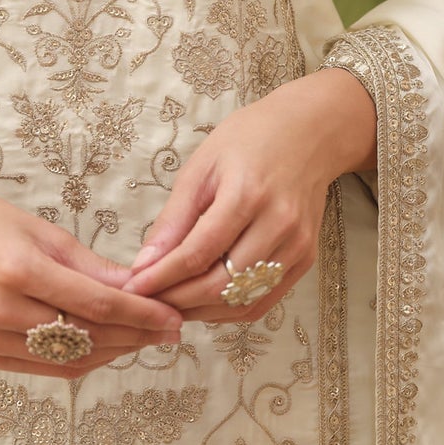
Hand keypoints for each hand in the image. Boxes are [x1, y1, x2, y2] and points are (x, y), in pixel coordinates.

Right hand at [0, 140, 186, 378]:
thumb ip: (89, 265)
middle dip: (137, 336)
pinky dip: (84, 360)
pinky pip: (48, 367)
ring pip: (71, 359)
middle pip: (88, 336)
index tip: (174, 316)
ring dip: (116, 351)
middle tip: (171, 330)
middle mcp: (3, 311)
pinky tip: (109, 347)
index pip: (97, 304)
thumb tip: (139, 287)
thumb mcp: (40, 230)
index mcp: (19, 270)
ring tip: (147, 338)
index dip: (142, 314)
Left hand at [123, 68, 377, 324]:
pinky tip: (204, 303)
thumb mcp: (202, 167)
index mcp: (248, 195)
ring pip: (242, 301)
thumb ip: (174, 218)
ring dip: (200, 311)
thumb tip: (145, 263)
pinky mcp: (305, 259)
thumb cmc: (250, 140)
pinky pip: (263, 301)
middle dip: (177, 300)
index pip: (198, 253)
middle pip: (220, 285)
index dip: (161, 278)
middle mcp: (278, 225)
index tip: (133, 287)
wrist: (309, 133)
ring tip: (170, 303)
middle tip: (147, 300)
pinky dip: (229, 310)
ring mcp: (297, 246)